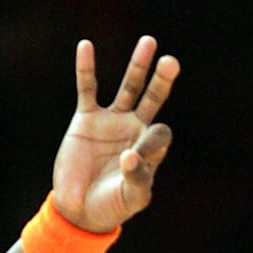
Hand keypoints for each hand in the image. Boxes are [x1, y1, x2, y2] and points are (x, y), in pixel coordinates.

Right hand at [51, 36, 179, 232]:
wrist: (80, 209)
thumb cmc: (113, 205)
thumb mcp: (132, 198)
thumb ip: (138, 179)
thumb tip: (130, 156)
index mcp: (151, 149)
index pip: (160, 134)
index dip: (152, 141)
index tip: (132, 160)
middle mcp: (135, 130)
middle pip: (153, 98)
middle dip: (162, 81)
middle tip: (171, 62)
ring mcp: (112, 121)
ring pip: (128, 88)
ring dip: (138, 67)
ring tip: (149, 43)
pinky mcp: (86, 119)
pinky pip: (87, 89)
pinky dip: (86, 69)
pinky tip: (86, 46)